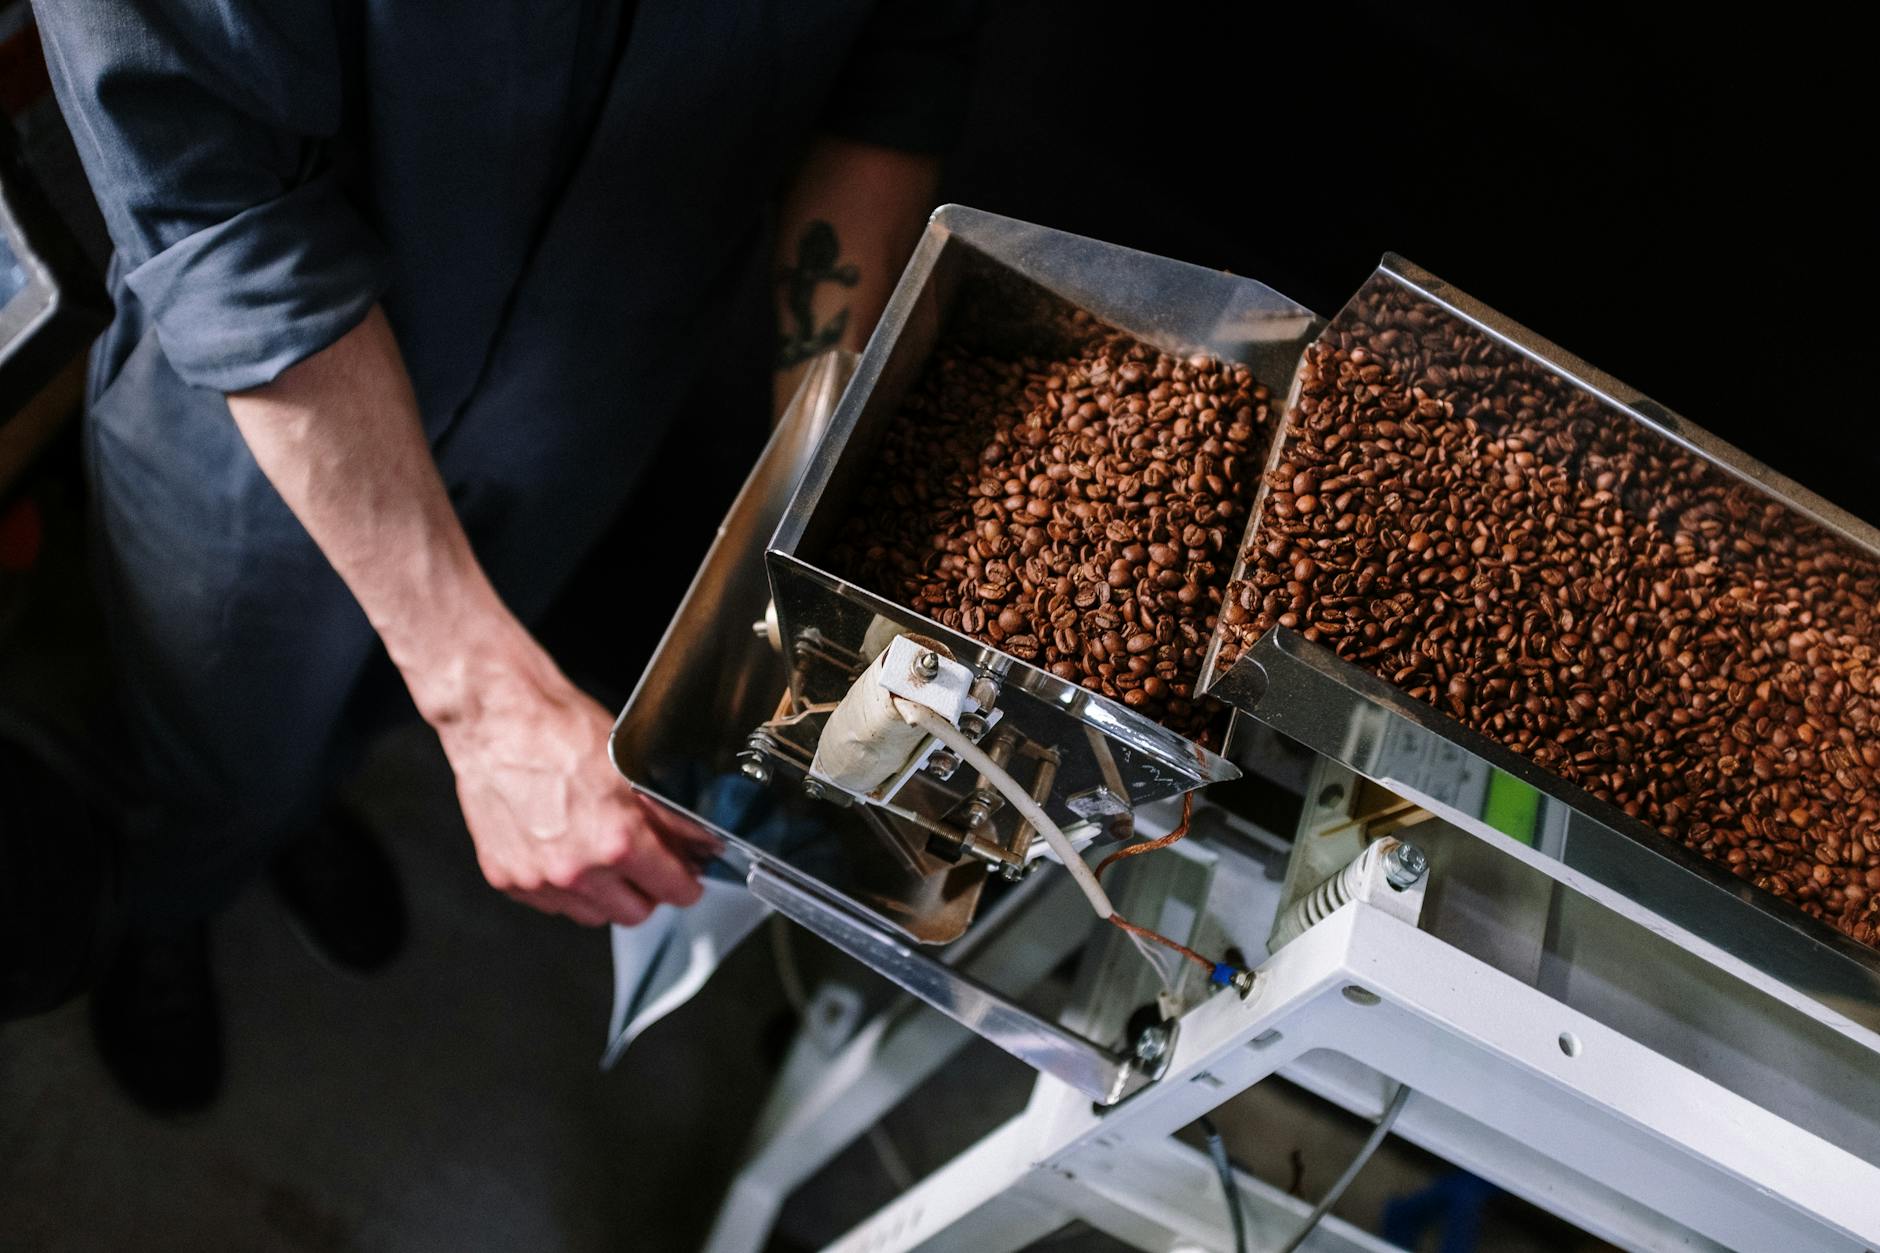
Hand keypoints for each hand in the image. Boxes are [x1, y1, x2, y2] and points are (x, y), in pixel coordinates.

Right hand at [432, 651, 703, 926]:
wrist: (496, 720)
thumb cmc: (559, 731)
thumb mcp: (632, 769)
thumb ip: (669, 819)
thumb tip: (699, 845)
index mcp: (616, 841)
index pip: (671, 890)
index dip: (685, 885)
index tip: (686, 882)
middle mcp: (577, 869)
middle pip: (634, 913)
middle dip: (647, 892)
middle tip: (646, 866)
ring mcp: (537, 879)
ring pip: (591, 915)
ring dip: (605, 895)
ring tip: (601, 856)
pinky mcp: (506, 878)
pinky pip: (551, 903)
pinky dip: (563, 887)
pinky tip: (565, 851)